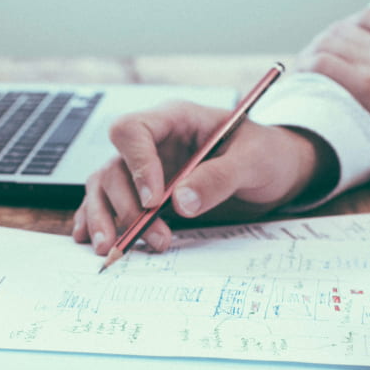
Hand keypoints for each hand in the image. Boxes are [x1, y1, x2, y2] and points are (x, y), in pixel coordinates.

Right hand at [73, 101, 333, 254]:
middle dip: (127, 206)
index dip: (137, 165)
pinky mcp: (145, 194)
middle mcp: (153, 143)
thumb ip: (219, 178)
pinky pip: (109, 203)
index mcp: (175, 120)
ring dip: (106, 219)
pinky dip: (96, 221)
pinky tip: (92, 240)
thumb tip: (180, 202)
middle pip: (114, 167)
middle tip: (154, 237)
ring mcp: (145, 169)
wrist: (277, 171)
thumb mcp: (253, 161)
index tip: (153, 200)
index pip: (133, 131)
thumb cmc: (267, 154)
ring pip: (104, 187)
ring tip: (114, 249)